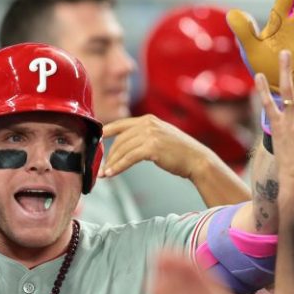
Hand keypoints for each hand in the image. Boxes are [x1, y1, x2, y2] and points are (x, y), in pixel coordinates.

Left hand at [101, 114, 216, 178]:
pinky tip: (112, 174)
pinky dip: (118, 167)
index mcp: (148, 119)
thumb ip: (144, 136)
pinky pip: (128, 158)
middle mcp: (148, 124)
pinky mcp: (152, 147)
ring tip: (105, 174)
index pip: (121, 124)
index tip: (96, 139)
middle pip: (119, 140)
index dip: (106, 132)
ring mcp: (150, 134)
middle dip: (109, 155)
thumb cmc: (180, 152)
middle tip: (102, 167)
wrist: (197, 159)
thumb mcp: (161, 136)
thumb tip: (125, 145)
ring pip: (122, 150)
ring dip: (112, 164)